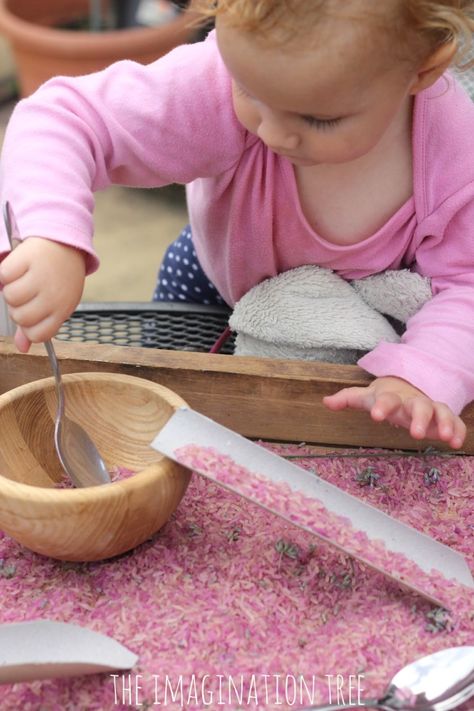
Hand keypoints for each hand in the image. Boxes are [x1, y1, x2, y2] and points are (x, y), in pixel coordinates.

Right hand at [0, 237, 85, 351]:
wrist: (65, 245)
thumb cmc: (60, 279)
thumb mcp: (57, 304)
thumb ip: (39, 326)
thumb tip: (22, 348)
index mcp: (63, 309)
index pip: (38, 335)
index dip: (29, 327)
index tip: (32, 314)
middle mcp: (54, 295)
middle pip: (20, 317)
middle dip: (18, 307)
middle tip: (28, 294)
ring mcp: (40, 276)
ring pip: (9, 297)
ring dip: (11, 289)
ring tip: (23, 280)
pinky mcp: (27, 258)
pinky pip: (3, 275)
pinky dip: (5, 273)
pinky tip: (18, 269)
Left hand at [323, 376, 465, 448]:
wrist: (407, 386)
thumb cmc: (384, 396)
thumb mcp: (365, 397)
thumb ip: (347, 399)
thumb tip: (326, 402)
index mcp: (391, 397)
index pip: (386, 399)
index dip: (381, 406)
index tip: (376, 416)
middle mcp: (412, 401)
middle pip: (418, 405)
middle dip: (419, 418)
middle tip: (416, 434)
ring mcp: (429, 408)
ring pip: (440, 411)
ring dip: (444, 423)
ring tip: (445, 437)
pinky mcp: (442, 417)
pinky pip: (454, 421)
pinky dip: (458, 430)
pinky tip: (456, 443)